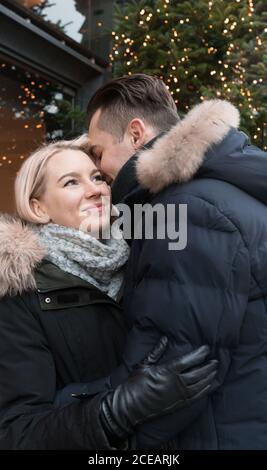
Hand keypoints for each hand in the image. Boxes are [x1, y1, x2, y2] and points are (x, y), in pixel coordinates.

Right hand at [100, 337, 216, 443]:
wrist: (130, 406)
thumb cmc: (135, 384)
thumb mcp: (144, 364)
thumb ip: (156, 351)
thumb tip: (164, 339)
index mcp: (168, 371)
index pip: (189, 360)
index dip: (200, 354)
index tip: (207, 348)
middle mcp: (177, 383)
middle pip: (198, 373)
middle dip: (208, 366)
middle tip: (215, 360)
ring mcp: (179, 395)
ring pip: (199, 385)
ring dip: (208, 377)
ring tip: (214, 370)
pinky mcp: (178, 404)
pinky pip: (196, 397)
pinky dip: (204, 390)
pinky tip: (209, 385)